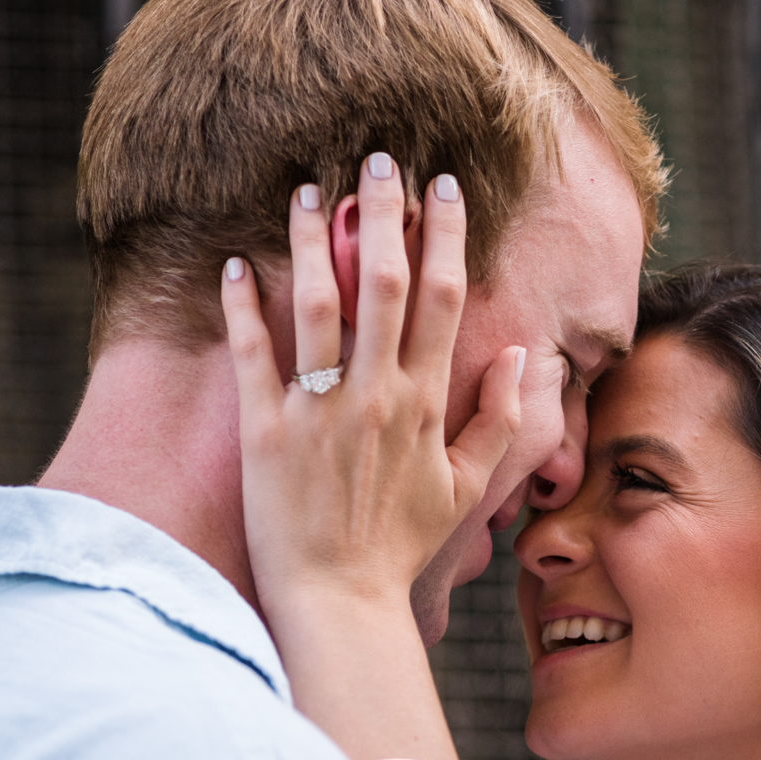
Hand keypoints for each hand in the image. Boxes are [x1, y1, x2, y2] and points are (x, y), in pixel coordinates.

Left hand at [221, 156, 523, 630]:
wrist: (340, 601)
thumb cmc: (402, 546)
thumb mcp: (466, 489)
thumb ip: (500, 421)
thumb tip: (524, 357)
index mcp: (426, 403)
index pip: (444, 300)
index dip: (444, 236)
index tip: (443, 187)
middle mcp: (376, 395)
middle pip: (386, 283)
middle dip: (385, 213)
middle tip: (379, 158)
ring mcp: (319, 409)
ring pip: (319, 304)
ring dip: (315, 241)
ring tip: (307, 191)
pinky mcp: (265, 431)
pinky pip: (252, 354)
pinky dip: (242, 306)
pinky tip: (235, 262)